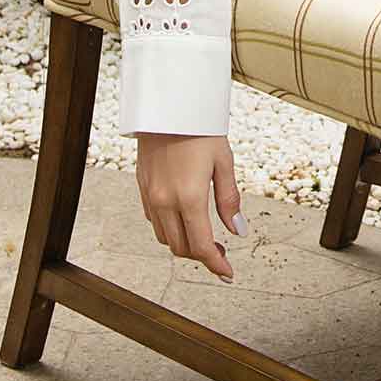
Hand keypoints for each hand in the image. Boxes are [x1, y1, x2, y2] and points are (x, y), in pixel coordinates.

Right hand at [136, 132, 243, 280]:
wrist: (167, 106)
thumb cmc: (200, 130)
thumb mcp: (224, 162)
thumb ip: (229, 199)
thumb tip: (238, 231)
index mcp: (189, 197)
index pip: (201, 246)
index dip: (216, 265)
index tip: (227, 274)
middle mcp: (165, 201)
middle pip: (182, 248)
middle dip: (202, 256)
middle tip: (221, 252)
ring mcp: (150, 196)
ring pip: (165, 238)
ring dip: (185, 244)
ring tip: (205, 236)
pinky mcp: (142, 188)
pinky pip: (154, 221)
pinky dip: (170, 229)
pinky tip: (184, 219)